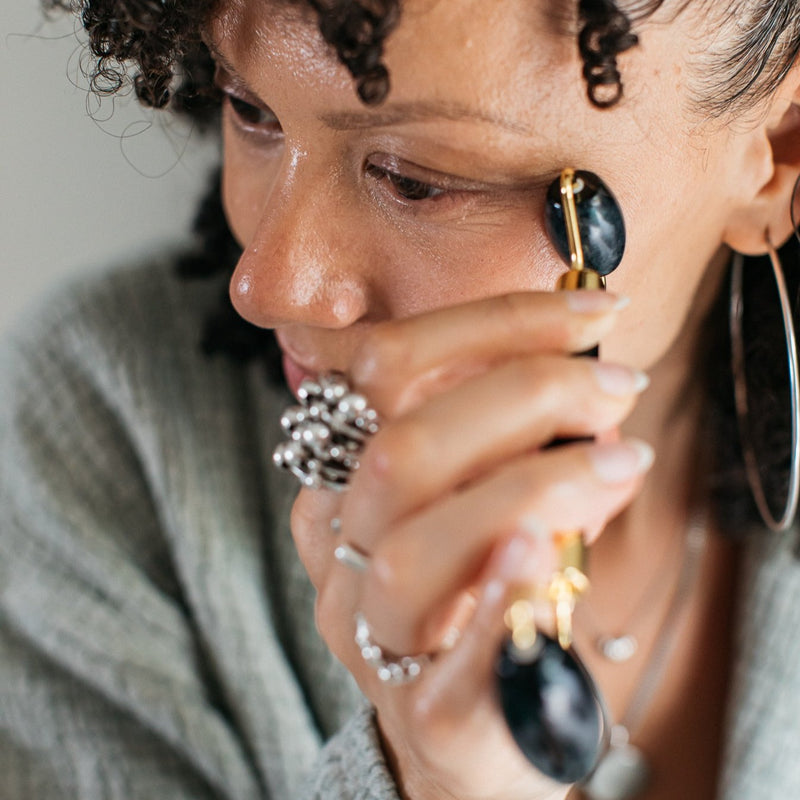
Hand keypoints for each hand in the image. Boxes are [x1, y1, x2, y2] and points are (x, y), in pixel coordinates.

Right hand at [291, 290, 651, 799]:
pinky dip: (498, 602)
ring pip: (409, 553)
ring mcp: (373, 635)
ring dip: (526, 489)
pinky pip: (448, 670)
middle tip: (615, 386)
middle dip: (519, 395)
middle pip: (397, 452)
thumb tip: (591, 375)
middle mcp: (343, 551)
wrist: (462, 728)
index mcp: (347, 479)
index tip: (591, 313)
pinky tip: (544, 557)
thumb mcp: (476, 496)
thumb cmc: (476, 588)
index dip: (489, 325)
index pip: (382, 370)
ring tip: (619, 461)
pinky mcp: (427, 715)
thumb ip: (506, 440)